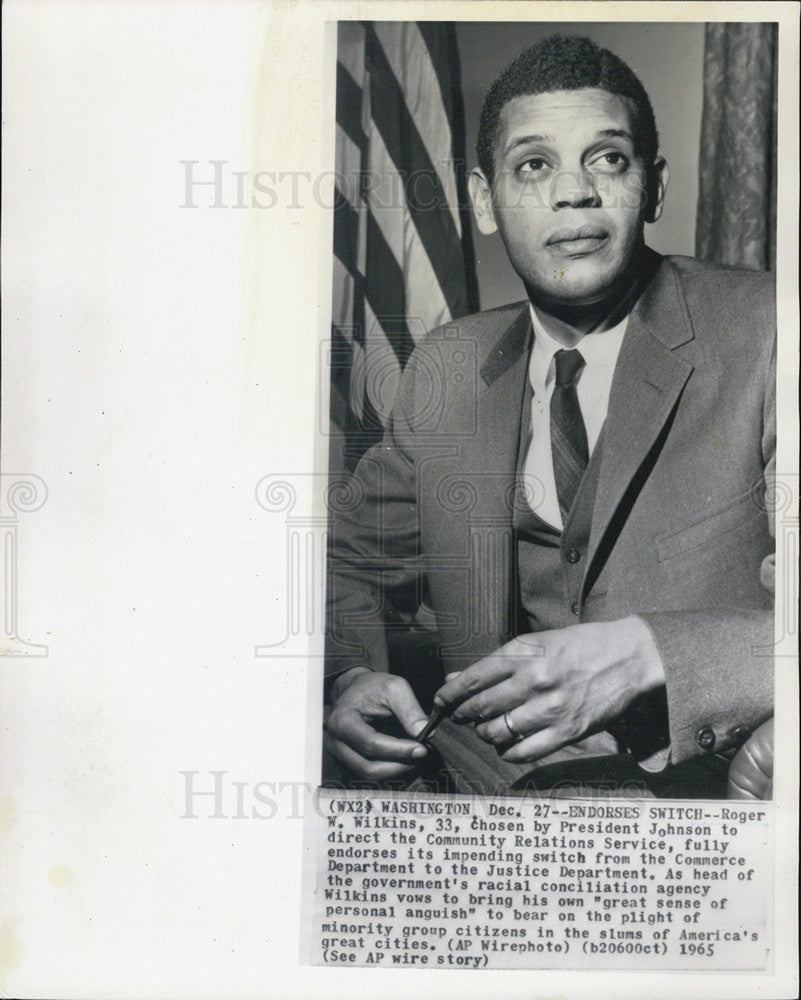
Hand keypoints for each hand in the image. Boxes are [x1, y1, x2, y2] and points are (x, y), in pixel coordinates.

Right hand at [325, 668, 428, 779]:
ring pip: (368, 774)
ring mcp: (338, 753)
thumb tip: (425, 733)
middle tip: (421, 755)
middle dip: (399, 765)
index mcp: (343, 720)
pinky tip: (402, 758)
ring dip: (395, 770)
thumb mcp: (394, 688)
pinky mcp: (345, 759)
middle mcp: (335, 741)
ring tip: (414, 757)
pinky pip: (367, 772)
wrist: (354, 689)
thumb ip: (410, 710)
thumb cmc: (372, 686)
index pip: (372, 744)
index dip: (399, 750)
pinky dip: (388, 770)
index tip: (422, 748)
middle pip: (368, 766)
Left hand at [433, 616, 664, 763]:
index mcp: (525, 653)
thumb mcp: (538, 642)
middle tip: (460, 718)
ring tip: (486, 730)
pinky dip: (509, 752)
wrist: (630, 658)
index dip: (450, 693)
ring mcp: (550, 708)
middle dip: (464, 716)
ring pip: (498, 732)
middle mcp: (534, 680)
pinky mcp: (567, 732)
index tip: (440, 702)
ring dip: (485, 734)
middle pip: (481, 707)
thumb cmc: (582, 646)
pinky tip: (506, 747)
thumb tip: (458, 677)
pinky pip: (525, 751)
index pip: (474, 678)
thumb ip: (499, 661)